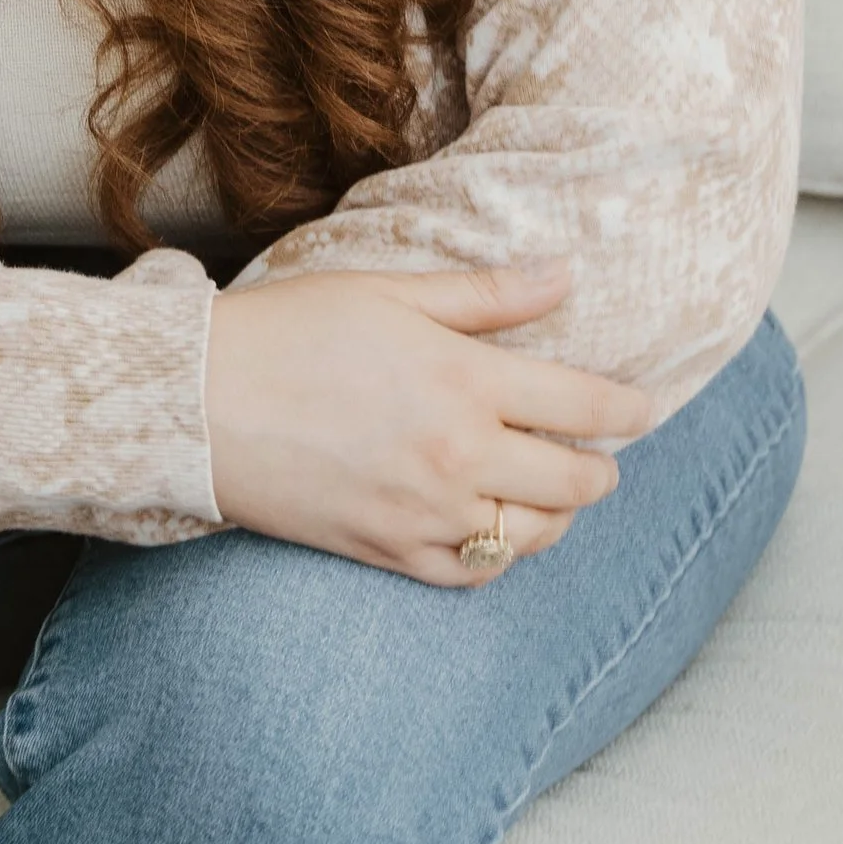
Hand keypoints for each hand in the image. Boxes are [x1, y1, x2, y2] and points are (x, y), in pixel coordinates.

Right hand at [201, 262, 652, 582]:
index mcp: (464, 380)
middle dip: (601, 466)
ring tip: (552, 491)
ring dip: (558, 514)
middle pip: (573, 481)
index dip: (626, 409)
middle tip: (600, 453)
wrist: (198, 403)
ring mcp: (425, 512)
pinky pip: (473, 571)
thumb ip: (485, 293)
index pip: (582, 405)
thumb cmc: (290, 329)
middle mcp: (458, 455)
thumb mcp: (389, 291)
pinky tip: (496, 528)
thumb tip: (566, 272)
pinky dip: (500, 554)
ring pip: (532, 535)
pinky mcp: (387, 551)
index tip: (643, 408)